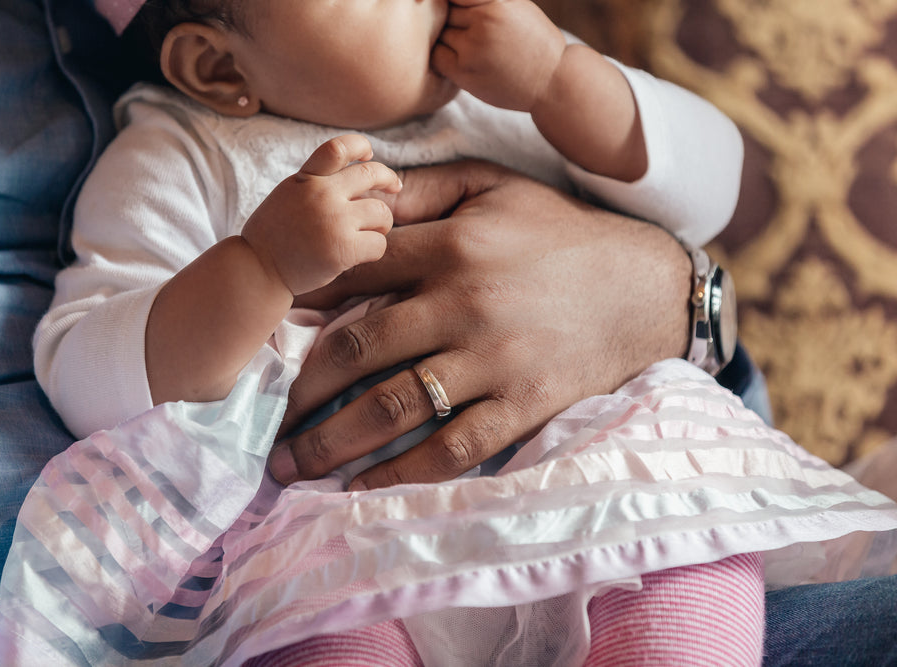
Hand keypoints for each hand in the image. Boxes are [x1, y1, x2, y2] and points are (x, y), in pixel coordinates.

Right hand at [242, 134, 402, 295]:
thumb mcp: (289, 195)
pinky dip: (374, 249)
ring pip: (382, 212)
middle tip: (394, 187)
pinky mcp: (343, 249)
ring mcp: (334, 221)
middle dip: (389, 179)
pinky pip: (379, 243)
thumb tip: (356, 174)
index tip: (368, 155)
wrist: (258, 270)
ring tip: (367, 233)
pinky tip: (360, 254)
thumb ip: (316, 183)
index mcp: (306, 179)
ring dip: (381, 223)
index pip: (338, 148)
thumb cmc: (274, 236)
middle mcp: (321, 195)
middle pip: (372, 173)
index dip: (360, 146)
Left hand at [269, 160, 691, 489]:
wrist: (646, 290)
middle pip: (357, 351)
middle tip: (260, 419)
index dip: (298, 303)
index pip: (351, 274)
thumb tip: (357, 196)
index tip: (263, 335)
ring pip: (393, 407)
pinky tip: (362, 493)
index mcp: (451, 246)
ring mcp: (494, 361)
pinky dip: (402, 476)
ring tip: (290, 468)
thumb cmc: (561, 234)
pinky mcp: (523, 406)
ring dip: (332, 442)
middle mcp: (464, 304)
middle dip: (298, 391)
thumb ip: (424, 190)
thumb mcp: (495, 188)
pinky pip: (451, 449)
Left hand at [432, 0, 567, 111]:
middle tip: (465, 33)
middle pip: (445, 13)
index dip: (453, 5)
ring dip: (446, 39)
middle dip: (451, 21)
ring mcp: (473, 48)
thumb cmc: (533, 41)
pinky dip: (441, 56)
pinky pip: (437, 57)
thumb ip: (484, 0)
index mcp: (496, 1)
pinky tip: (456, 59)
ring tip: (465, 47)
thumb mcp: (515, 5)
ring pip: (440, 34)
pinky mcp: (465, 72)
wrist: (552, 80)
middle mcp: (484, 21)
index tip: (458, 12)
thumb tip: (450, 3)